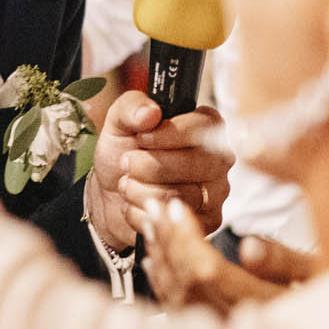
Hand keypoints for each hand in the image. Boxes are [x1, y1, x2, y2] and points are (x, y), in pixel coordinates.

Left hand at [85, 90, 232, 250]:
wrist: (110, 195)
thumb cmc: (122, 153)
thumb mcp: (119, 123)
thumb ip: (131, 107)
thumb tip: (150, 111)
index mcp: (206, 126)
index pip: (202, 128)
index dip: (169, 134)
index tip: (142, 137)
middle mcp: (218, 158)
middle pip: (193, 164)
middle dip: (148, 165)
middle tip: (126, 163)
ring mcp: (216, 192)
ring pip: (179, 195)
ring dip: (139, 190)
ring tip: (126, 184)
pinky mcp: (207, 221)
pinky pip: (174, 220)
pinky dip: (141, 213)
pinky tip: (134, 204)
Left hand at [139, 198, 288, 311]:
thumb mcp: (324, 275)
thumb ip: (286, 263)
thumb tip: (247, 246)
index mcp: (263, 308)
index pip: (208, 272)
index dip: (187, 238)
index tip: (176, 207)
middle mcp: (238, 326)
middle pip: (187, 284)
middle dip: (168, 241)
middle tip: (155, 206)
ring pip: (179, 298)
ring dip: (162, 258)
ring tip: (152, 224)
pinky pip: (180, 310)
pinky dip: (164, 283)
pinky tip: (154, 261)